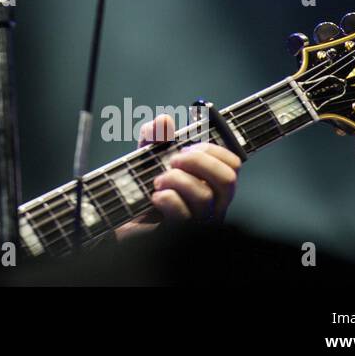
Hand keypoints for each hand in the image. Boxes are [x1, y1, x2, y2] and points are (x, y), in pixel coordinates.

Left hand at [115, 113, 241, 239]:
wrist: (121, 217)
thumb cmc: (141, 188)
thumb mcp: (147, 157)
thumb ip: (154, 138)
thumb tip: (163, 122)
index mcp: (211, 185)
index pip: (233, 165)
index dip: (212, 150)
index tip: (186, 148)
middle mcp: (212, 206)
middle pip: (227, 180)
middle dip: (199, 162)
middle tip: (173, 160)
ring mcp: (199, 222)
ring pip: (204, 196)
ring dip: (176, 179)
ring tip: (157, 181)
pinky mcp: (179, 233)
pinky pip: (183, 214)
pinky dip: (166, 198)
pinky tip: (154, 197)